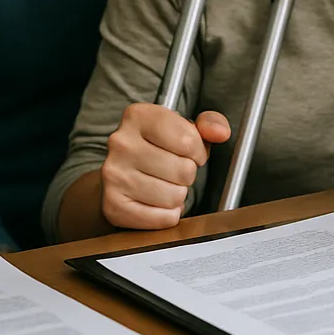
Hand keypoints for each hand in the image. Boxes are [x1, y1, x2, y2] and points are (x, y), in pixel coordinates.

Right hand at [100, 104, 230, 229]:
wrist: (122, 173)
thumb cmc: (158, 147)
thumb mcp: (186, 126)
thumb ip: (210, 123)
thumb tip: (220, 132)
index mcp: (139, 115)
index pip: (189, 140)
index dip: (198, 151)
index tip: (190, 152)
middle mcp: (121, 143)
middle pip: (183, 169)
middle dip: (188, 173)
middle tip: (175, 170)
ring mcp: (113, 175)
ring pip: (174, 195)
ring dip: (178, 194)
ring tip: (166, 184)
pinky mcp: (113, 205)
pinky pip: (162, 218)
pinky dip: (169, 214)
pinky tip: (159, 202)